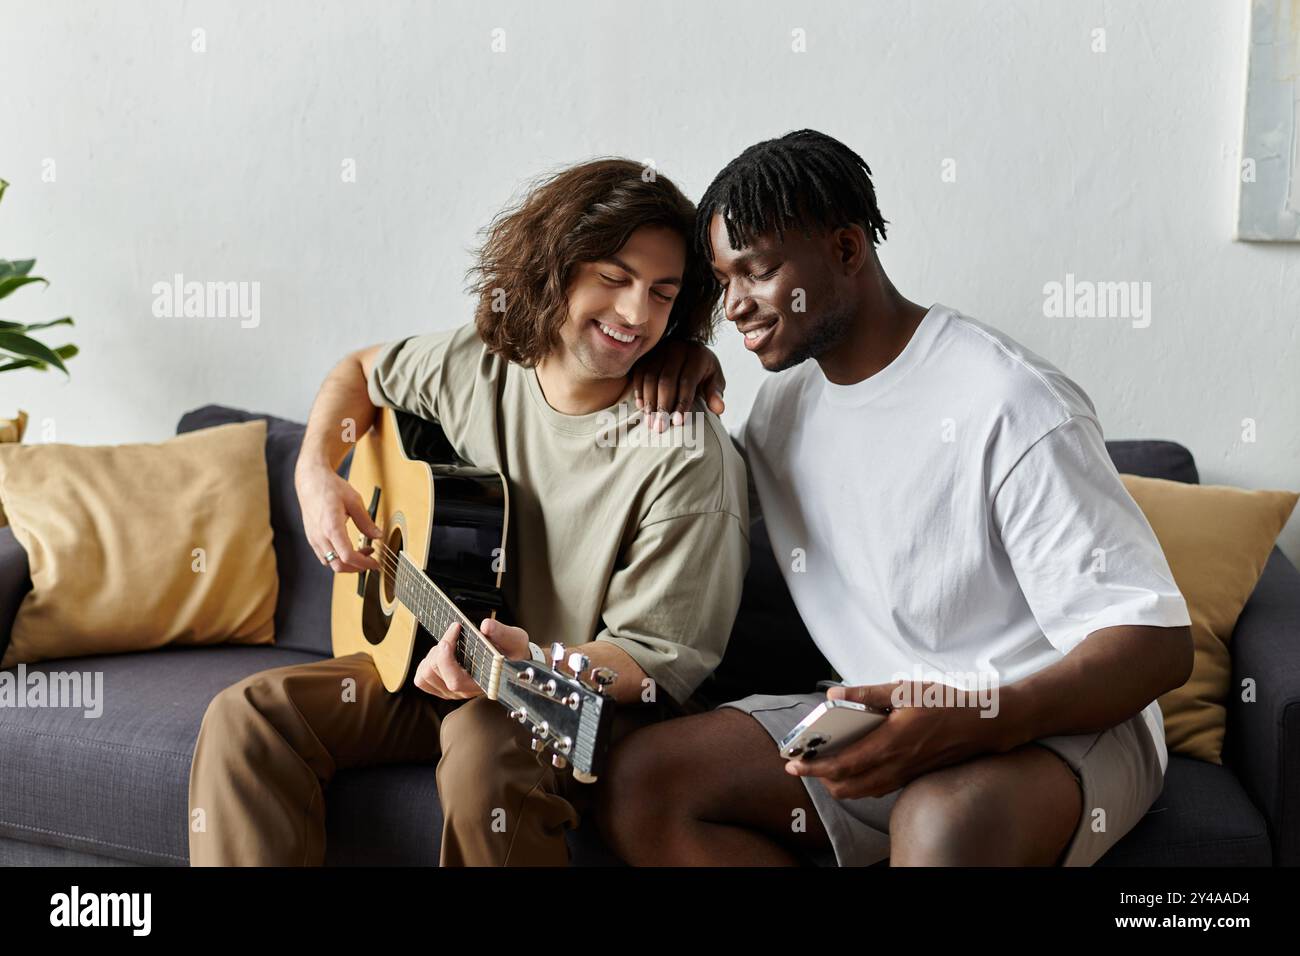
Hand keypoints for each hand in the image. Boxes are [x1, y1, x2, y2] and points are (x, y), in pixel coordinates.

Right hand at [294, 462, 381, 573]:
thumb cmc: (330, 487)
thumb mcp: (354, 500)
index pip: (348, 556)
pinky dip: (337, 558)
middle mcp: (320, 536)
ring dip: (347, 564)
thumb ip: (366, 521)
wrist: (310, 480)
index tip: (375, 563)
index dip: (364, 563)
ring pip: (330, 563)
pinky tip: (348, 548)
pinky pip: (324, 556)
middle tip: (371, 560)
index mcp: (331, 527)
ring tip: (362, 551)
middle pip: (338, 566)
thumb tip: (378, 535)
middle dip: (357, 568)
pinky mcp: (311, 538)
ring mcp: (313, 538)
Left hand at [412, 619, 531, 699]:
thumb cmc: (513, 652)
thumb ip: (502, 633)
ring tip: (450, 644)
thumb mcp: (515, 640)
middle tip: (455, 632)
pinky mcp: (442, 688)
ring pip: (425, 675)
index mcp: (481, 684)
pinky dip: (426, 663)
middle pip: (434, 672)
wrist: (512, 661)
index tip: (456, 628)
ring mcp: (451, 691)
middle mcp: (464, 691)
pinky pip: (422, 679)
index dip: (447, 655)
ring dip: (433, 654)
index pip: (454, 680)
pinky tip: (440, 654)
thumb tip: (486, 626)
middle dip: (441, 647)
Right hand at [631, 339, 725, 432]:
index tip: (678, 422)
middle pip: (666, 380)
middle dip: (663, 406)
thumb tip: (718, 409)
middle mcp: (677, 349)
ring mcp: (660, 350)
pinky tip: (641, 408)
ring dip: (649, 402)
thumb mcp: (714, 381)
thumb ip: (715, 394)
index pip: (687, 381)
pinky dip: (639, 391)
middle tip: (660, 428)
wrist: (689, 353)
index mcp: (697, 355)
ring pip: (650, 378)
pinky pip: (639, 373)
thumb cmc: (704, 372)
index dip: (682, 403)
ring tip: (650, 422)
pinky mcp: (647, 354)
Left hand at [784, 682, 1006, 799]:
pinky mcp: (910, 776)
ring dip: (839, 783)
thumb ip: (867, 694)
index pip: (843, 765)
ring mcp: (903, 774)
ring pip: (862, 791)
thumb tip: (834, 694)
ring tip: (825, 765)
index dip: (814, 768)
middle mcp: (895, 765)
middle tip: (805, 764)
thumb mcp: (905, 691)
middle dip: (822, 779)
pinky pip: (877, 788)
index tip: (794, 764)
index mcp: (890, 744)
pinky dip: (858, 783)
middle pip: (847, 786)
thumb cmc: (944, 705)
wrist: (982, 725)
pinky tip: (854, 765)